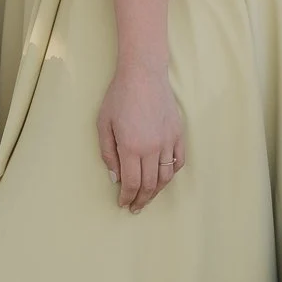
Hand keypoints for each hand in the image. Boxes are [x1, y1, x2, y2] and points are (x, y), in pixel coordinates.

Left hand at [98, 62, 184, 212]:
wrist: (143, 74)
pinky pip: (178, 161)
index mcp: (131, 147)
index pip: (132, 183)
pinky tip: (163, 178)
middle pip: (149, 184)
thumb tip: (115, 177)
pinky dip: (171, 174)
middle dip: (141, 199)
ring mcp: (168, 141)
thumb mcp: (103, 123)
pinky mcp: (178, 134)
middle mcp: (152, 148)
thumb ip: (108, 153)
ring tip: (148, 197)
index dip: (127, 197)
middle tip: (135, 207)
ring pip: (166, 177)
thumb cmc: (119, 96)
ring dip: (157, 191)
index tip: (123, 203)